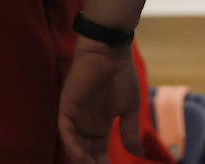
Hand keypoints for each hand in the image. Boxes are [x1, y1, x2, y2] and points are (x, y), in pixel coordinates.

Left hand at [59, 39, 140, 163]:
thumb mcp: (130, 108)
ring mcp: (75, 117)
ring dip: (82, 159)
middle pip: (86, 152)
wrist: (110, 53)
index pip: (98, 152)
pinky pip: (66, 132)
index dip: (102, 163)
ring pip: (74, 145)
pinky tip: (83, 158)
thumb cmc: (122, 76)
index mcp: (100, 125)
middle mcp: (86, 124)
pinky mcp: (66, 108)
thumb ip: (130, 131)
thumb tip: (138, 153)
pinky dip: (73, 146)